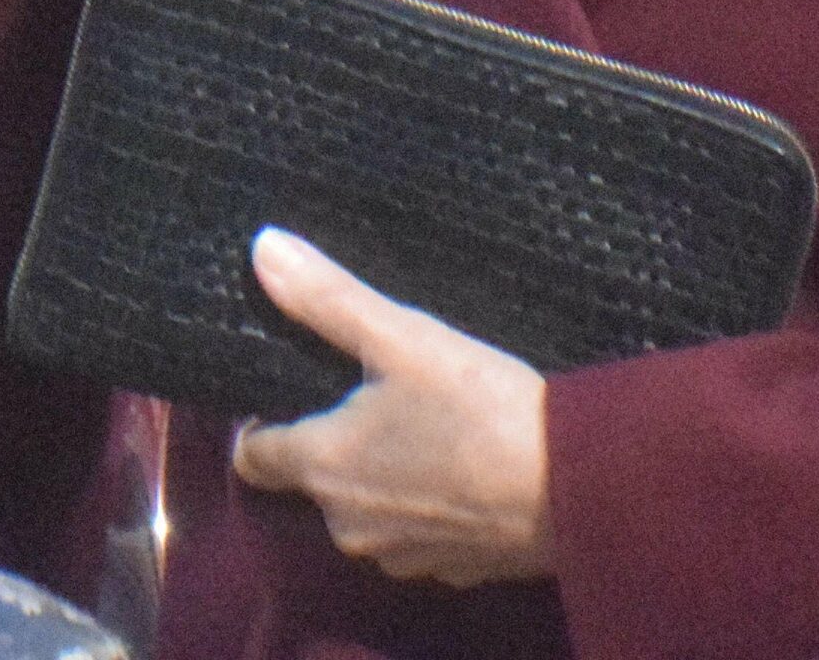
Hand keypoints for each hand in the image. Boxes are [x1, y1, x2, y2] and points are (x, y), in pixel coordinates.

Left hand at [231, 227, 554, 587]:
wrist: (566, 487)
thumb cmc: (477, 405)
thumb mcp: (401, 336)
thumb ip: (327, 298)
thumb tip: (263, 249)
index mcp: (324, 464)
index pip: (252, 458)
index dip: (260, 425)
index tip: (286, 395)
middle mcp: (345, 523)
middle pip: (315, 481)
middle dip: (338, 442)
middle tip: (380, 394)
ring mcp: (396, 555)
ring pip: (366, 509)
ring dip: (382, 476)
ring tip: (426, 426)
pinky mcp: (444, 569)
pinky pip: (414, 532)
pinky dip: (425, 504)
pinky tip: (461, 469)